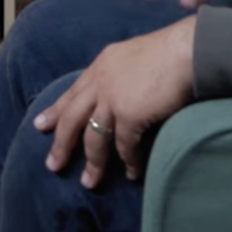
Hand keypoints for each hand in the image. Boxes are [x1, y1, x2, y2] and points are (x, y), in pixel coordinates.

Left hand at [34, 17, 197, 188]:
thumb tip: (126, 91)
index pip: (73, 92)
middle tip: (52, 165)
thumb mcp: (137, 56)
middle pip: (72, 118)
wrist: (190, 48)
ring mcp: (112, 98)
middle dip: (60, 144)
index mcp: (102, 65)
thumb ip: (124, 73)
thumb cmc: (174, 50)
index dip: (56, 110)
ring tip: (89, 183)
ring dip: (93, 163)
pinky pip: (125, 146)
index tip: (41, 125)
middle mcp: (101, 81)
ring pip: (93, 138)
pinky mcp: (129, 114)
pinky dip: (129, 162)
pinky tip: (131, 173)